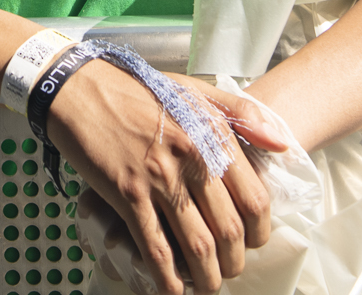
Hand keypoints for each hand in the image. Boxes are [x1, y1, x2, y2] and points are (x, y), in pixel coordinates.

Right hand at [46, 61, 285, 293]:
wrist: (79, 88)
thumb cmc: (136, 90)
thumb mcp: (194, 90)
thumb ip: (242, 114)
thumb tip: (282, 145)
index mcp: (212, 135)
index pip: (254, 199)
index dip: (259, 232)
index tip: (251, 244)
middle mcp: (191, 159)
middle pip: (229, 230)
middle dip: (233, 262)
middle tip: (228, 271)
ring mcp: (159, 179)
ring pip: (197, 245)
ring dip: (206, 277)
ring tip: (206, 287)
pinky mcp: (127, 195)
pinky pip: (155, 248)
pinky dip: (167, 278)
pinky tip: (172, 290)